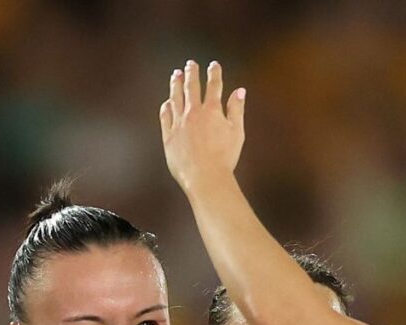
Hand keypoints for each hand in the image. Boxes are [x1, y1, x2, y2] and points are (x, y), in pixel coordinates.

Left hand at [160, 60, 245, 193]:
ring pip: (175, 98)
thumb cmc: (224, 158)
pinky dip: (166, 107)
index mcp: (211, 111)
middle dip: (191, 73)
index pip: (213, 86)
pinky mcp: (168, 136)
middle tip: (190, 64)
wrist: (205, 178)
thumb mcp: (237, 133)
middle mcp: (193, 113)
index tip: (214, 65)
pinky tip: (167, 102)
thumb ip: (237, 110)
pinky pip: (165, 117)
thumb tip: (240, 91)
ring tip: (175, 75)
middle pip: (191, 87)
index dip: (214, 73)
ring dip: (175, 84)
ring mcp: (178, 124)